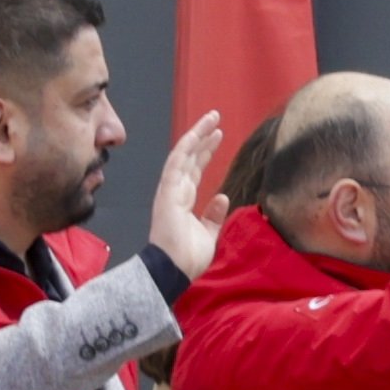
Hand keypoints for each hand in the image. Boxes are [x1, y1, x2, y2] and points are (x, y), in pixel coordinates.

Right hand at [139, 114, 232, 280]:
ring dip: (196, 135)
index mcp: (183, 201)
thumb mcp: (208, 235)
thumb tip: (222, 197)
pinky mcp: (167, 192)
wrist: (174, 270)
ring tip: (212, 118)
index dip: (205, 152)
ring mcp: (169, 191)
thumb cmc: (188, 258)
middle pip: (189, 158)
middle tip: (216, 119)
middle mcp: (175, 192)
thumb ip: (213, 216)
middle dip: (202, 138)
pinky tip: (196, 134)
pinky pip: (175, 164)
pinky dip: (186, 148)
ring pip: (182, 155)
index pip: (195, 170)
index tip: (218, 136)